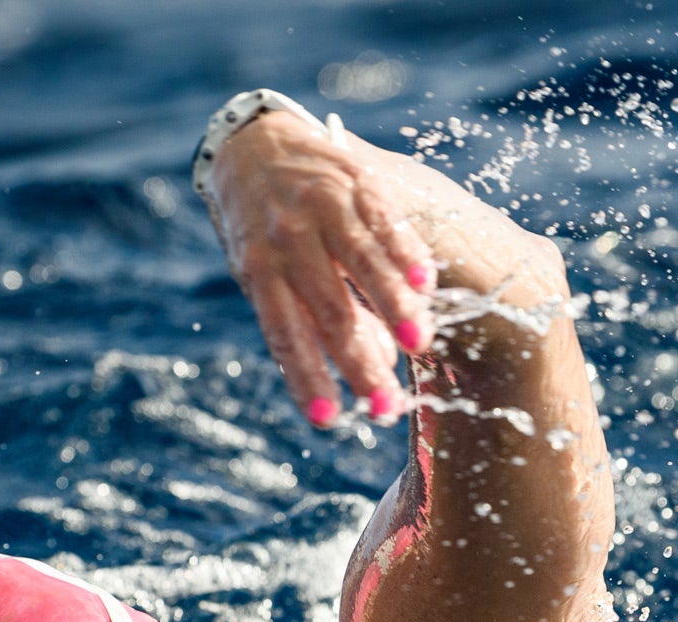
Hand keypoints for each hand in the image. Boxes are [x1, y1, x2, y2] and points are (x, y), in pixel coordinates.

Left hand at [203, 112, 437, 427]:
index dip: (307, 377)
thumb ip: (314, 318)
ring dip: (393, 308)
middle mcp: (287, 241)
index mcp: (260, 272)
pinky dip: (405, 254)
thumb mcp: (270, 275)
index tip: (328, 419)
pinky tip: (426, 285)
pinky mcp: (354, 183)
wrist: (251, 146)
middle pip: (329, 312)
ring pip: (360, 264)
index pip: (285, 335)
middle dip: (360, 364)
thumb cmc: (263, 229)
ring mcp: (321, 209)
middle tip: (387, 408)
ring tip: (418, 345)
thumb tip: (376, 366)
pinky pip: (384, 222)